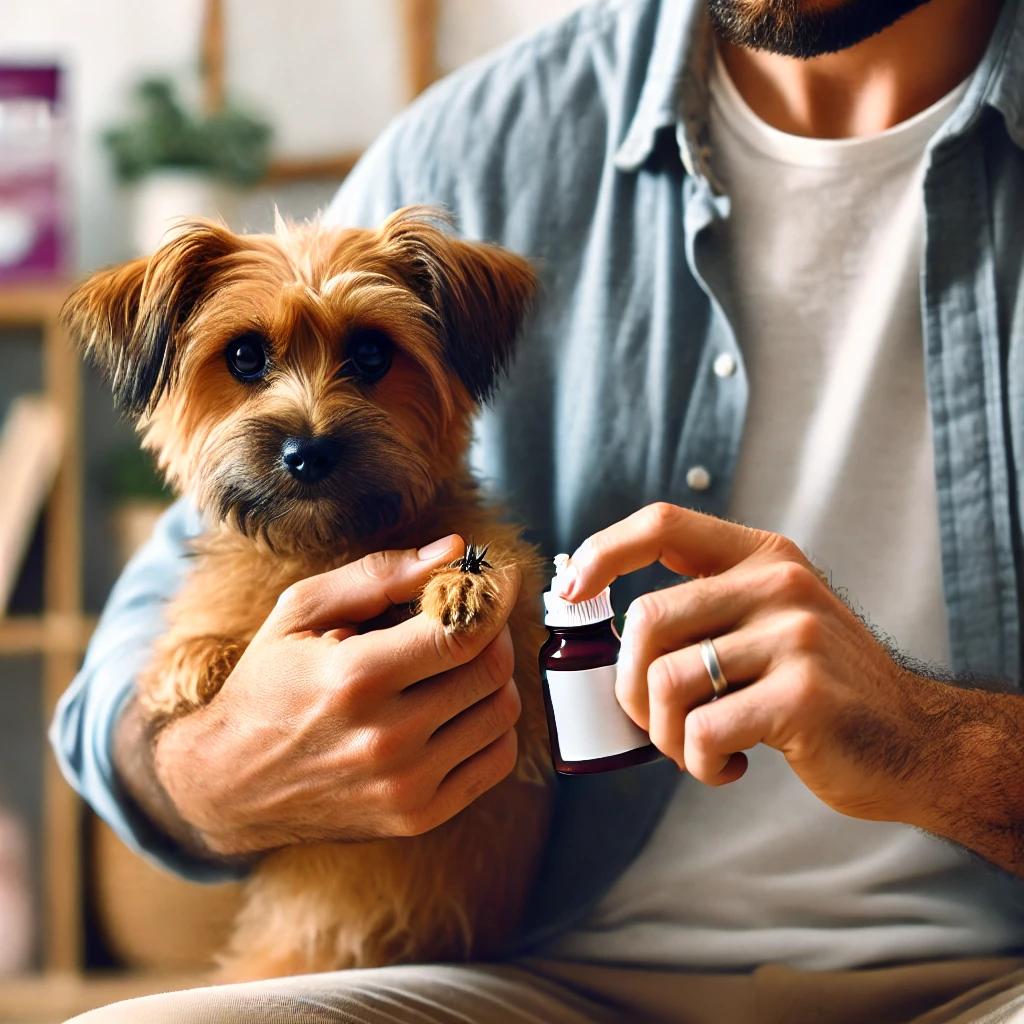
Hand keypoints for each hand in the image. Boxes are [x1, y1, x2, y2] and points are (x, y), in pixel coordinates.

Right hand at [153, 536, 522, 856]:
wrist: (229, 784)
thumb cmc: (267, 685)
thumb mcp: (300, 611)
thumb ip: (378, 574)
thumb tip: (453, 550)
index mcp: (354, 678)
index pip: (462, 631)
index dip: (493, 597)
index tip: (497, 579)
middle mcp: (385, 738)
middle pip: (491, 669)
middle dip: (494, 629)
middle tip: (475, 616)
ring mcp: (405, 784)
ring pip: (502, 712)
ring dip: (496, 675)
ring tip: (462, 661)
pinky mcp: (418, 816)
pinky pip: (496, 758)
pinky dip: (493, 723)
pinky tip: (462, 705)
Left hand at [559, 503, 948, 824]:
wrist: (915, 743)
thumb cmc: (819, 690)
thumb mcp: (771, 622)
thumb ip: (706, 612)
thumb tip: (602, 628)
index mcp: (763, 557)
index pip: (662, 525)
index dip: (602, 552)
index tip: (570, 591)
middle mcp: (779, 584)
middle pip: (646, 619)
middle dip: (627, 687)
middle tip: (654, 723)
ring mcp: (795, 636)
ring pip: (665, 680)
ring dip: (665, 735)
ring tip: (699, 748)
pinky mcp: (803, 696)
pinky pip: (703, 730)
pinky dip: (699, 762)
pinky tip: (731, 764)